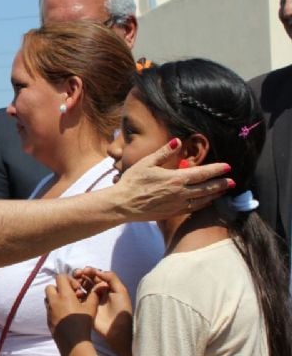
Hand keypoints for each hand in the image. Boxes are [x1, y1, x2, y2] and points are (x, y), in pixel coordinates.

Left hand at [45, 274, 99, 355]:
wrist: (73, 342)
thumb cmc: (83, 323)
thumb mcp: (91, 308)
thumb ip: (93, 295)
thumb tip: (99, 286)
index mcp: (64, 294)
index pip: (60, 277)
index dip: (69, 280)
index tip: (77, 289)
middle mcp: (53, 300)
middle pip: (50, 286)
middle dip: (59, 288)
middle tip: (70, 296)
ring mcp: (49, 310)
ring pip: (48, 298)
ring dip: (56, 298)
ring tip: (67, 305)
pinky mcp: (47, 319)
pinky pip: (49, 309)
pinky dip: (55, 308)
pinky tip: (65, 315)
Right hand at [74, 268, 133, 355]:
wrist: (117, 331)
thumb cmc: (122, 310)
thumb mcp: (121, 291)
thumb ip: (111, 278)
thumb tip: (98, 271)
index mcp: (107, 286)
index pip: (96, 275)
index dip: (90, 271)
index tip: (85, 270)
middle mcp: (98, 291)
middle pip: (86, 279)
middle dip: (81, 274)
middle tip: (76, 274)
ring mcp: (90, 300)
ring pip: (81, 287)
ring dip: (76, 282)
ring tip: (75, 283)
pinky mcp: (84, 308)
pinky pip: (77, 298)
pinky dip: (75, 293)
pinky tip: (76, 293)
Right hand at [112, 138, 231, 220]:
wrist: (122, 205)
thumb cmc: (132, 182)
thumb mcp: (146, 163)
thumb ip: (164, 153)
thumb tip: (177, 141)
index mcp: (175, 178)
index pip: (202, 173)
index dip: (217, 170)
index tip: (228, 166)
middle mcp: (180, 193)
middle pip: (207, 188)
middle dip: (221, 184)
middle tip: (232, 182)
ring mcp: (177, 205)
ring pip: (202, 200)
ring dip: (214, 195)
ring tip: (222, 192)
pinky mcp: (172, 213)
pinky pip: (192, 209)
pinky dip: (202, 205)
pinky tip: (205, 202)